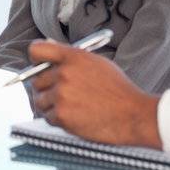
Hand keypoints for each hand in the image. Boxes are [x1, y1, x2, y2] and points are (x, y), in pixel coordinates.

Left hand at [27, 39, 162, 148]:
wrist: (134, 115)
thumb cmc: (119, 90)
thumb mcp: (97, 63)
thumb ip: (72, 58)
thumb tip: (50, 52)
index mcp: (73, 57)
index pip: (37, 50)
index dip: (36, 59)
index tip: (39, 66)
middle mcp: (64, 74)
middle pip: (36, 79)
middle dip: (46, 87)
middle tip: (62, 94)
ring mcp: (61, 95)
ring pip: (40, 100)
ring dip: (51, 105)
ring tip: (71, 107)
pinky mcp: (61, 115)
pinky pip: (47, 117)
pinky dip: (58, 119)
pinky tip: (75, 117)